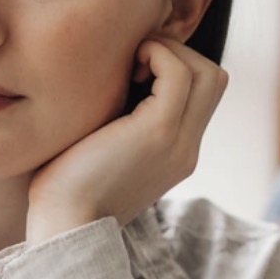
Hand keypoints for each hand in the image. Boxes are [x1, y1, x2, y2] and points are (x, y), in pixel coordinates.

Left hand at [25, 37, 227, 243]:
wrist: (64, 226)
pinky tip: (128, 65)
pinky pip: (178, 74)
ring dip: (170, 53)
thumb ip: (122, 125)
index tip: (135, 71)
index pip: (204, 95)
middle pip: (215, 78)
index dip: (177, 67)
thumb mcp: (105, 150)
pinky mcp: (159, 133)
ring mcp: (178, 142)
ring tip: (132, 65)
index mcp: (177, 154)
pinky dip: (157, 54)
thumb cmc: (67, 188)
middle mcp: (187, 149)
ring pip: (207, 73)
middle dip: (179, 55)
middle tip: (136, 64)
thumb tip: (115, 87)